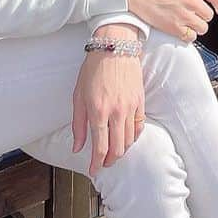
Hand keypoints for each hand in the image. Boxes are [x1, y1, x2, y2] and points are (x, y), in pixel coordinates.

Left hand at [71, 40, 144, 175]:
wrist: (114, 47)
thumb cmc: (93, 69)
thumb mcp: (78, 96)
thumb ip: (78, 124)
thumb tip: (78, 147)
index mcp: (98, 111)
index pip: (100, 147)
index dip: (96, 163)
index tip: (93, 170)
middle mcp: (116, 112)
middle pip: (117, 148)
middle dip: (110, 161)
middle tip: (104, 164)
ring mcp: (130, 107)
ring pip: (129, 140)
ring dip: (121, 151)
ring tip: (114, 152)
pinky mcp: (140, 101)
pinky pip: (139, 126)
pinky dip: (133, 137)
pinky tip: (126, 138)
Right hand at [125, 0, 217, 39]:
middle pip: (209, 15)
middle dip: (202, 15)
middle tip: (192, 14)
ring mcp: (184, 14)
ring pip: (202, 27)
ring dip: (196, 26)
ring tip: (186, 22)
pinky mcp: (173, 27)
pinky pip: (190, 37)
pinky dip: (187, 35)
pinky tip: (180, 30)